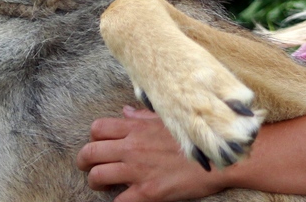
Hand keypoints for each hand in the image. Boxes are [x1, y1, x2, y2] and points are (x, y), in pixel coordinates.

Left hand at [76, 106, 228, 201]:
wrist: (221, 157)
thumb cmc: (197, 135)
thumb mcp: (168, 119)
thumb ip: (142, 117)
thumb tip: (125, 112)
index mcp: (138, 128)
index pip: (99, 128)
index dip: (93, 137)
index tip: (99, 143)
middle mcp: (133, 147)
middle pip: (90, 152)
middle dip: (84, 161)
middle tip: (88, 167)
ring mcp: (138, 170)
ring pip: (97, 177)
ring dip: (96, 182)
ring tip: (103, 185)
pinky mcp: (147, 192)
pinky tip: (123, 199)